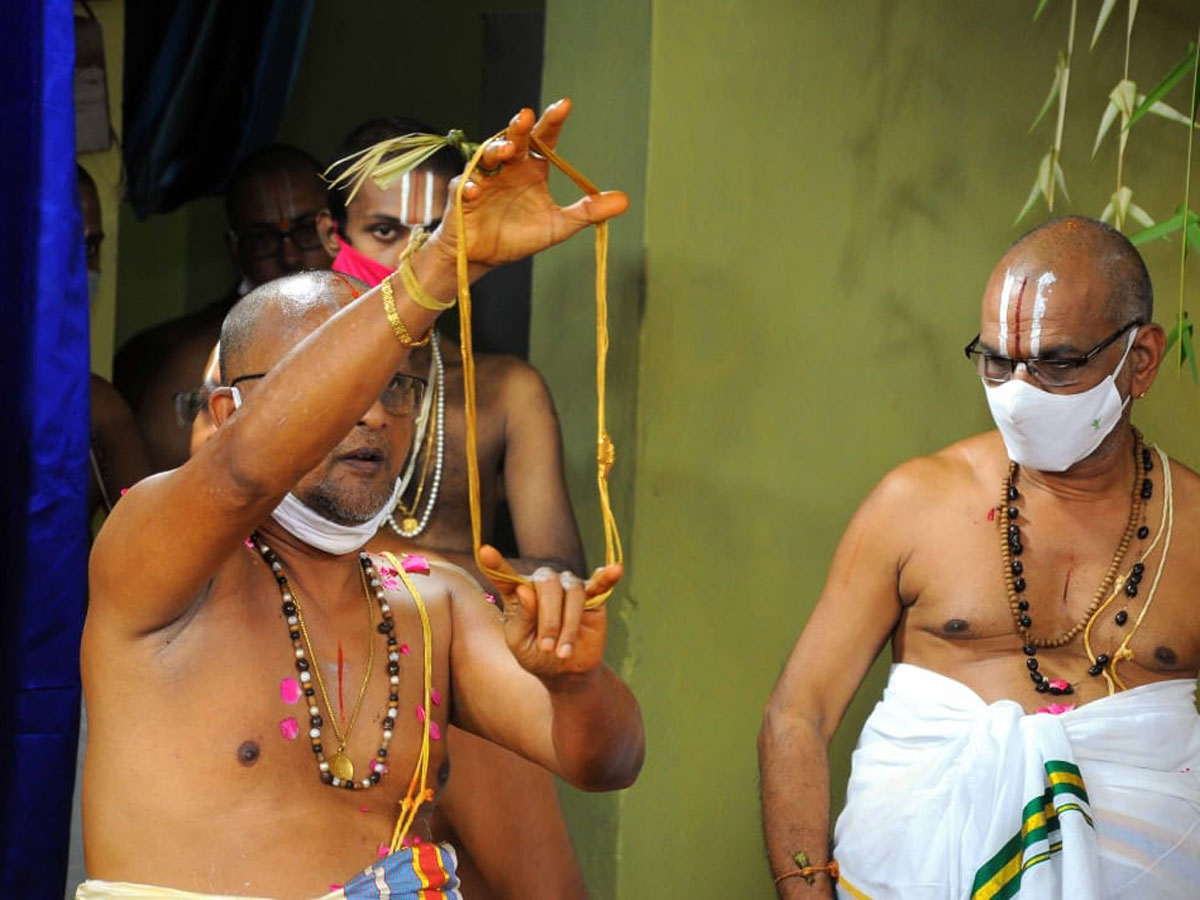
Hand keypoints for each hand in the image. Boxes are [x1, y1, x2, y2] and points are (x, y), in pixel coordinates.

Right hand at [426, 99, 628, 271]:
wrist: (485, 256)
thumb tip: (624, 200)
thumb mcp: (558, 225)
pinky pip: (465, 188)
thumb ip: (588, 211)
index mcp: (531, 168)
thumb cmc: (518, 235)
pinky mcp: (463, 196)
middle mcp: (508, 167)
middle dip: (519, 128)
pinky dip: (470, 188)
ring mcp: (483, 178)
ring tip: (506, 150)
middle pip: (513, 139)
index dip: (553, 122)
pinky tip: (476, 190)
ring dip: (495, 150)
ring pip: (487, 156)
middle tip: (526, 116)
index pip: (543, 139)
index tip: (565, 105)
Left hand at [479, 544, 621, 680]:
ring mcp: (568, 588)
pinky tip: (615, 570)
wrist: (566, 672)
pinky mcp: (592, 596)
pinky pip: (600, 582)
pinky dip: (607, 576)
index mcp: (518, 594)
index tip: (485, 551)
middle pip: (546, 584)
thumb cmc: (536, 656)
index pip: (505, 576)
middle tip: (546, 647)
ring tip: (562, 652)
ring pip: (572, 592)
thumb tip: (526, 590)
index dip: (496, 564)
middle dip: (548, 619)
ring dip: (567, 625)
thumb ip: (520, 618)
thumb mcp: (520, 645)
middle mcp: (542, 585)